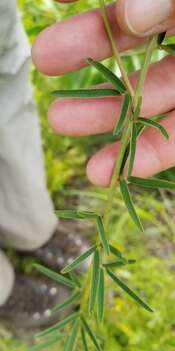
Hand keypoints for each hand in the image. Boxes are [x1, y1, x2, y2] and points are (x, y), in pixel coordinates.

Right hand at [32, 0, 174, 186]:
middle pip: (136, 46)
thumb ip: (169, 1)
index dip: (96, 14)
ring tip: (59, 121)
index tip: (59, 6)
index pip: (133, 2)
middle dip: (86, 54)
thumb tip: (130, 16)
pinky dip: (145, 156)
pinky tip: (109, 170)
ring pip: (149, 101)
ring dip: (103, 115)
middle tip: (44, 60)